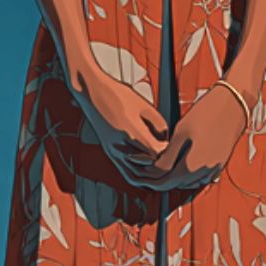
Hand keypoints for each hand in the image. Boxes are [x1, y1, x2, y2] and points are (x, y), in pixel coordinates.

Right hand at [69, 65, 173, 179]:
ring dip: (149, 172)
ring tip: (160, 165)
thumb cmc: (116, 94)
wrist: (92, 92)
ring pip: (136, 173)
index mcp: (131, 131)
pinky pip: (125, 170)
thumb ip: (159, 124)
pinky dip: (137, 173)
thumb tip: (167, 139)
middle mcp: (120, 145)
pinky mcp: (109, 151)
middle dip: (160, 163)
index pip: (156, 152)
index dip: (167, 151)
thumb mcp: (144, 105)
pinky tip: (146, 169)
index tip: (173, 146)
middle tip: (170, 159)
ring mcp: (113, 150)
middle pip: (147, 165)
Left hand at [129, 83, 250, 190]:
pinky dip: (188, 174)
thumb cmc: (209, 113)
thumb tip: (157, 167)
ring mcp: (215, 168)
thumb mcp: (181, 131)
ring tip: (162, 167)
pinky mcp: (220, 163)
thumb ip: (169, 154)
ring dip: (174, 177)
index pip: (165, 181)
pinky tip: (181, 164)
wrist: (233, 103)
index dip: (150, 178)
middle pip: (177, 184)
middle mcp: (205, 172)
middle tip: (147, 170)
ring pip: (188, 182)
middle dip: (160, 178)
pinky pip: (200, 176)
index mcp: (193, 166)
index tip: (141, 172)